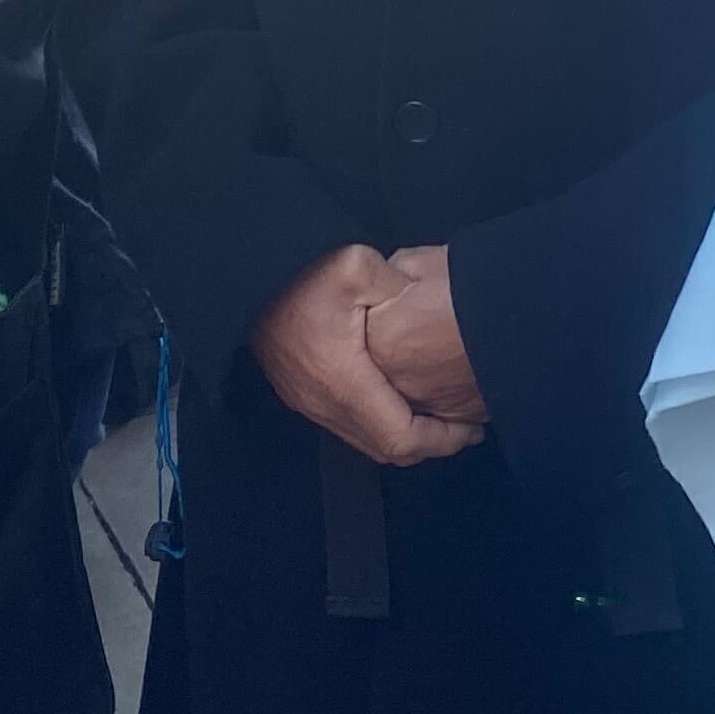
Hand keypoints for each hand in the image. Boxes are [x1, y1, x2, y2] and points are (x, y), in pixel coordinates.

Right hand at [249, 245, 484, 468]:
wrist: (241, 278)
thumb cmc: (297, 273)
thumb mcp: (355, 265)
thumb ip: (397, 284)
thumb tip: (422, 302)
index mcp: (343, 383)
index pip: (401, 438)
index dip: (442, 440)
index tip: (472, 429)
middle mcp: (324, 404)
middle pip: (385, 448)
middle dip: (431, 443)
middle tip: (465, 427)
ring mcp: (308, 403)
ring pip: (366, 439)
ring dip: (405, 434)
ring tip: (440, 416)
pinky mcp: (300, 394)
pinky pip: (350, 424)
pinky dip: (382, 420)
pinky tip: (400, 399)